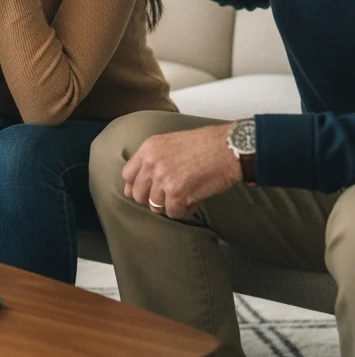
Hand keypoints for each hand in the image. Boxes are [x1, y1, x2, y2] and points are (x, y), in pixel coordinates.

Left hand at [122, 122, 241, 218]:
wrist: (228, 148)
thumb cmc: (205, 145)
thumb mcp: (170, 143)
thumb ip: (154, 159)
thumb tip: (143, 182)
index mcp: (148, 149)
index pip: (127, 175)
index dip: (135, 186)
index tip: (144, 192)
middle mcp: (151, 163)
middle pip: (137, 194)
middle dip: (150, 200)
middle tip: (167, 199)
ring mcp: (163, 179)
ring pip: (155, 206)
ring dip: (170, 205)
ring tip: (185, 198)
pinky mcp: (177, 194)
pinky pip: (173, 213)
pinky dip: (184, 211)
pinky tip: (193, 202)